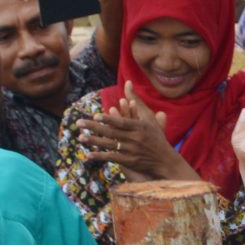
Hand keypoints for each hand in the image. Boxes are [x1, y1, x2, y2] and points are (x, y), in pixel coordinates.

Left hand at [77, 83, 191, 181]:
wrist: (166, 161)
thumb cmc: (155, 136)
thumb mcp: (148, 118)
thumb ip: (136, 101)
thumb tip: (127, 82)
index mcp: (140, 127)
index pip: (122, 123)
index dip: (109, 120)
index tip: (96, 116)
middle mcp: (135, 139)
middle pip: (112, 132)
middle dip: (94, 128)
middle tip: (78, 123)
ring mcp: (132, 151)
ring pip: (110, 145)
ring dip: (94, 141)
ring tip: (80, 137)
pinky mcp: (130, 161)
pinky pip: (112, 158)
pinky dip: (101, 156)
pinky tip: (89, 155)